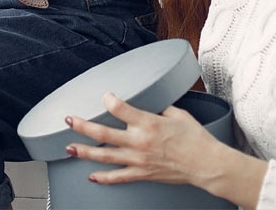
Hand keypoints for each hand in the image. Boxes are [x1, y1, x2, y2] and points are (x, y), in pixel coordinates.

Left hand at [64, 93, 227, 188]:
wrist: (206, 164)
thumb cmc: (195, 138)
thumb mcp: (177, 114)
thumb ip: (158, 109)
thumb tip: (148, 105)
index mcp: (148, 122)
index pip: (119, 108)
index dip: (108, 99)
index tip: (105, 96)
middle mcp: (140, 141)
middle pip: (103, 133)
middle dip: (82, 126)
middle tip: (69, 120)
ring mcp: (139, 159)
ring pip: (105, 156)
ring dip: (85, 151)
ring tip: (69, 148)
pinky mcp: (143, 174)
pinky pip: (118, 177)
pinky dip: (103, 177)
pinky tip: (92, 175)